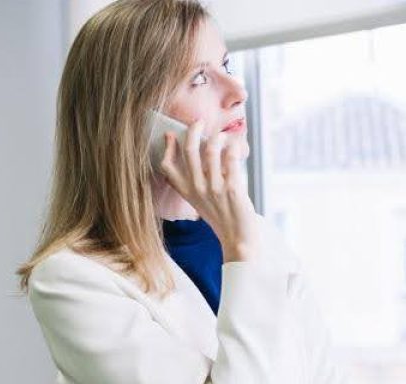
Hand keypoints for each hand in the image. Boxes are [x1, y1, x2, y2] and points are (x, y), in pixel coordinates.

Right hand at [158, 120, 260, 261]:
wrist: (238, 239)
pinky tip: (236, 146)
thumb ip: (196, 181)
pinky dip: (234, 147)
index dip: (167, 148)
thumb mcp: (200, 201)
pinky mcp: (232, 188)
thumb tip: (201, 152)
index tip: (170, 135)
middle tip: (200, 122)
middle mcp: (197, 189)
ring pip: (210, 150)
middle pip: (189, 151)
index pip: (167, 167)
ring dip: (218, 137)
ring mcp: (214, 188)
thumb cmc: (222, 217)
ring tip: (224, 136)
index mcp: (187, 192)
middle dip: (193, 130)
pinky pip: (231, 158)